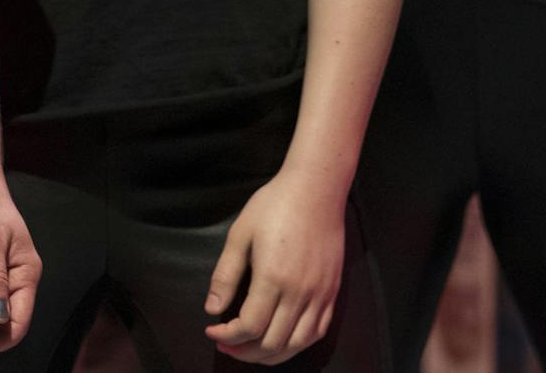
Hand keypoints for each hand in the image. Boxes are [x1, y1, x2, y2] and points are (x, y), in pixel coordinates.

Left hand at [204, 168, 346, 363]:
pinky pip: (317, 331)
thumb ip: (226, 275)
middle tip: (225, 344)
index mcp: (273, 278)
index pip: (249, 326)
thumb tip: (212, 308)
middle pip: (272, 342)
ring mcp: (320, 295)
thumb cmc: (273, 206)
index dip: (227, 336)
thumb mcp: (240, 235)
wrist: (315, 190)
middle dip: (244, 351)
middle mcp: (300, 293)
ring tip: (249, 349)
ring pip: (297, 344)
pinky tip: (281, 340)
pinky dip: (297, 344)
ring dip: (271, 354)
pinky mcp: (333, 292)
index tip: (211, 331)